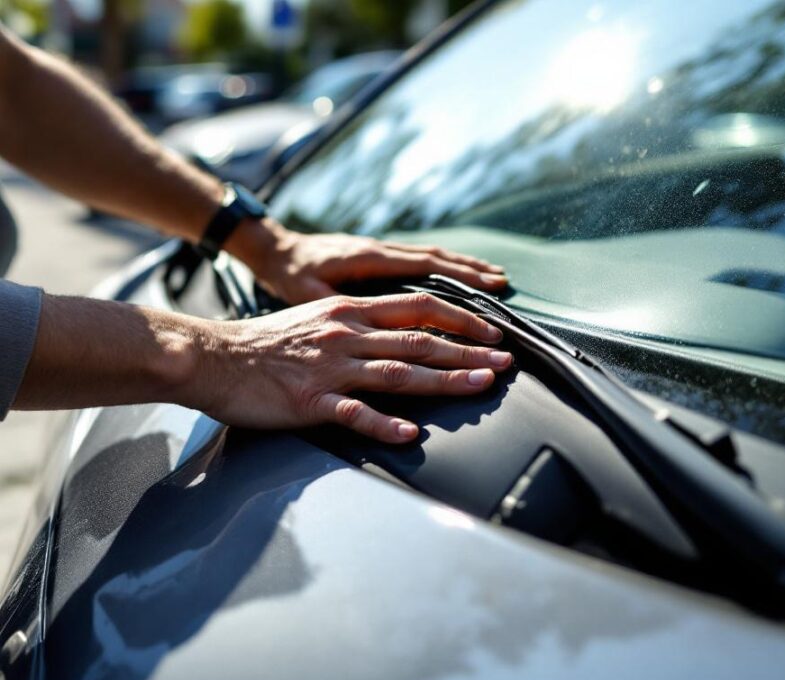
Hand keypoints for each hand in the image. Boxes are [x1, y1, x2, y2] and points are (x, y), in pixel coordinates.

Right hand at [193, 292, 512, 441]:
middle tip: (506, 363)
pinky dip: (382, 423)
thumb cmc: (268, 342)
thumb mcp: (320, 317)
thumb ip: (361, 322)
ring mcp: (330, 368)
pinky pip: (352, 413)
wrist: (214, 356)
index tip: (493, 333)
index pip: (419, 309)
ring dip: (443, 381)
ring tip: (480, 387)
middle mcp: (347, 335)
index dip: (461, 321)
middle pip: (419, 343)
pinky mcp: (309, 400)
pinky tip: (409, 433)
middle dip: (468, 353)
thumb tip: (403, 331)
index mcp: (351, 313)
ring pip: (398, 373)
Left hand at [228, 219, 507, 303]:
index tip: (488, 292)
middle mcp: (381, 250)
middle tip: (503, 286)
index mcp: (369, 260)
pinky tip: (461, 276)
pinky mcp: (380, 256)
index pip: (425, 268)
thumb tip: (359, 318)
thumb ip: (334, 305)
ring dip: (464, 266)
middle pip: (437, 259)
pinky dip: (446, 266)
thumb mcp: (306, 294)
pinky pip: (421, 260)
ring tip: (495, 277)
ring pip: (433, 256)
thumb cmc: (288, 276)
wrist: (274, 250)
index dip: (460, 281)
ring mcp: (382, 251)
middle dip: (472, 273)